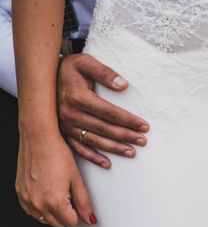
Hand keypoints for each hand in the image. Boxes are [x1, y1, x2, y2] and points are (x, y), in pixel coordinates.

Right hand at [16, 129, 94, 226]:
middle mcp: (38, 203)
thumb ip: (84, 202)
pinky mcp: (19, 193)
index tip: (79, 205)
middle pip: (57, 224)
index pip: (71, 223)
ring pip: (43, 219)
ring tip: (59, 194)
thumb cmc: (57, 154)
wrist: (38, 138)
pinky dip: (40, 208)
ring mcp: (26, 199)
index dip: (78, 215)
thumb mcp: (77, 179)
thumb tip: (90, 218)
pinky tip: (46, 194)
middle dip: (66, 215)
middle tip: (70, 198)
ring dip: (53, 213)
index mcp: (55, 201)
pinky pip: (30, 211)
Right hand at [57, 53, 149, 168]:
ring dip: (114, 148)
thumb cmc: (70, 68)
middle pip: (104, 128)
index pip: (109, 112)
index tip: (144, 126)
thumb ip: (105, 72)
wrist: (45, 76)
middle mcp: (70, 114)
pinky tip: (107, 164)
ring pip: (94, 140)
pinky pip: (79, 148)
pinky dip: (93, 157)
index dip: (128, 120)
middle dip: (126, 136)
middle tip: (143, 141)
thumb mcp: (86, 62)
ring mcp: (65, 125)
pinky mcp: (62, 132)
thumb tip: (124, 85)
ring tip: (131, 153)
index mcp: (78, 97)